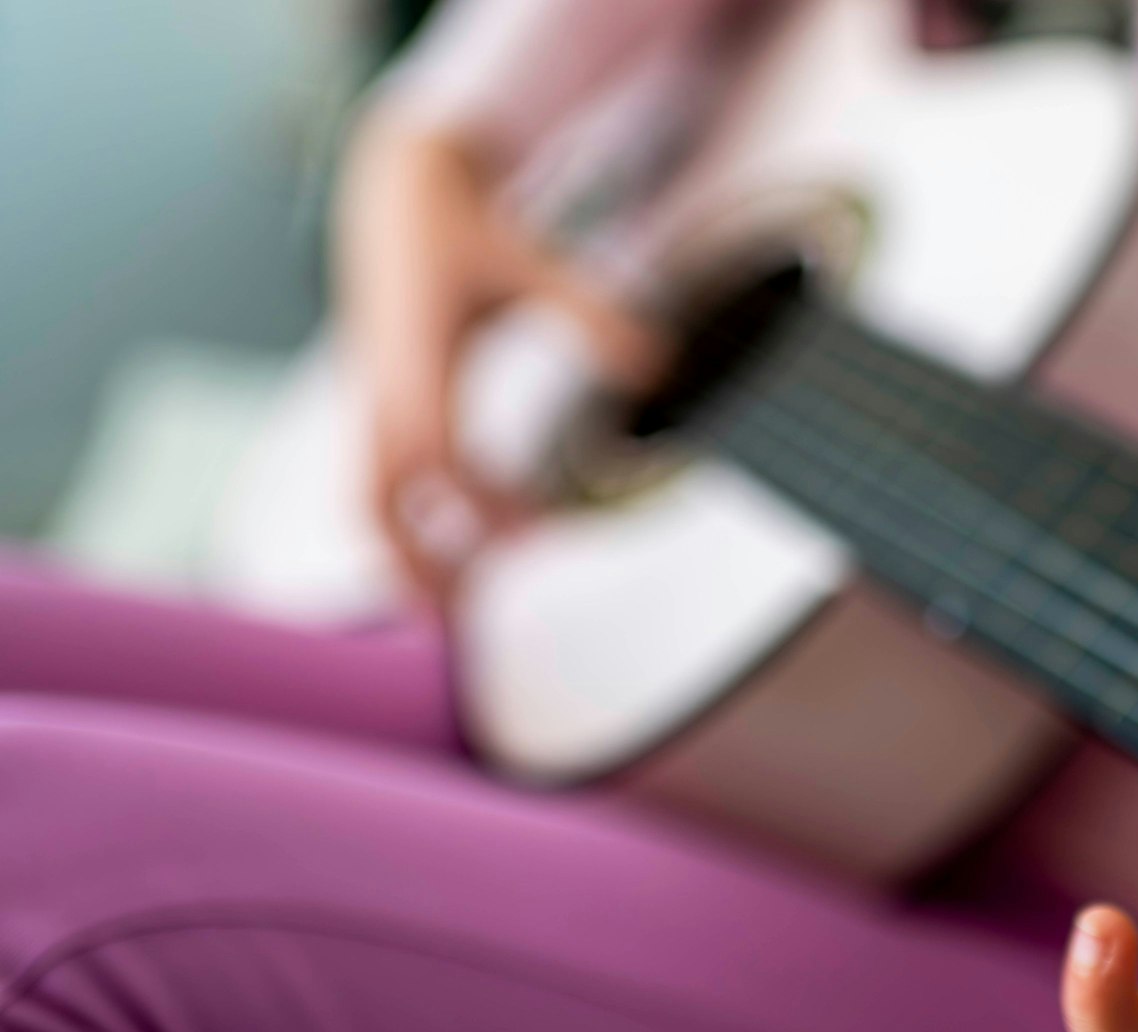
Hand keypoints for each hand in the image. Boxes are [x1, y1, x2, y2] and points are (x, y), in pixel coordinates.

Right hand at [337, 117, 665, 605]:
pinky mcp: (376, 404)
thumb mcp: (529, 260)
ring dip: (404, 561)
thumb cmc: (466, 229)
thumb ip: (590, 313)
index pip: (434, 453)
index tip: (534, 533)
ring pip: (368, 500)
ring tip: (452, 618)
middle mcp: (383, 386)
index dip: (479, 500)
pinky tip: (451, 563)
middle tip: (466, 625)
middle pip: (376, 499)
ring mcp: (372, 399)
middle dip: (413, 564)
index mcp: (415, 356)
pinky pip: (379, 483)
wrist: (394, 190)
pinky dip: (408, 531)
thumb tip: (658, 367)